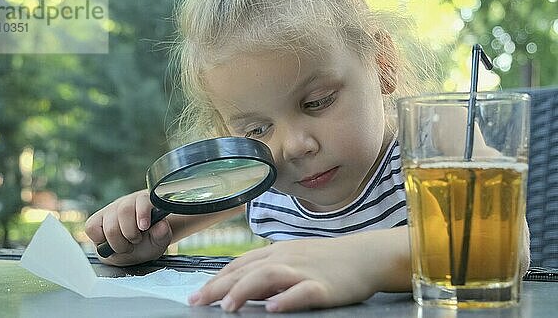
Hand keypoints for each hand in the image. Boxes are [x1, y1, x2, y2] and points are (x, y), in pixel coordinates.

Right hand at [85, 190, 172, 265]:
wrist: (134, 247)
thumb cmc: (147, 241)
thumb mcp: (159, 241)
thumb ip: (162, 235)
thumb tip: (162, 226)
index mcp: (145, 203)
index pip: (142, 200)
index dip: (142, 213)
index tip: (144, 227)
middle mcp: (127, 203)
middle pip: (124, 211)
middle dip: (130, 233)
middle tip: (135, 242)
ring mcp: (110, 210)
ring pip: (109, 223)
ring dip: (118, 241)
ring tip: (125, 245)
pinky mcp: (95, 220)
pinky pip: (92, 228)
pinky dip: (100, 239)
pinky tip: (110, 242)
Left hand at [188, 227, 410, 311]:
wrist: (364, 255)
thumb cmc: (326, 259)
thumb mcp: (293, 259)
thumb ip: (268, 271)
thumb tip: (242, 287)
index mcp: (276, 253)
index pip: (239, 265)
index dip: (216, 280)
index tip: (197, 295)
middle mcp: (285, 258)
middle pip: (246, 270)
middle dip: (219, 287)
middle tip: (198, 303)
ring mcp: (304, 271)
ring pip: (268, 276)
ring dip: (244, 291)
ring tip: (227, 307)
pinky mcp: (323, 286)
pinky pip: (302, 292)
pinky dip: (286, 299)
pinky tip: (272, 308)